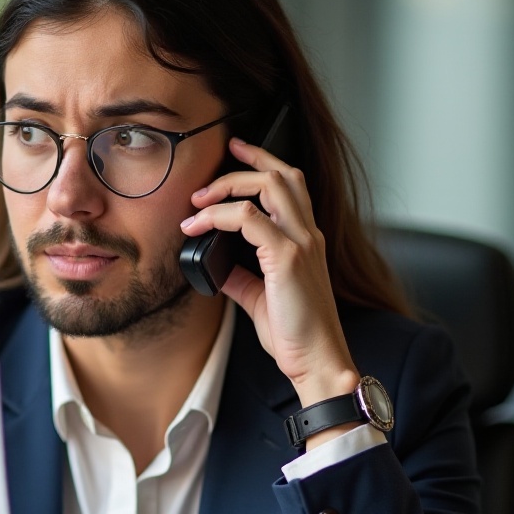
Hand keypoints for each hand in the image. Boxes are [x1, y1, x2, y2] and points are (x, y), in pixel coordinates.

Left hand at [180, 136, 358, 407]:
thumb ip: (239, 275)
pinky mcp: (287, 259)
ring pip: (268, 187)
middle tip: (205, 180)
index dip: (261, 163)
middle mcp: (307, 235)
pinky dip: (220, 217)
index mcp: (305, 240)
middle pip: (282, 175)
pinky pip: (250, 219)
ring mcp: (300, 244)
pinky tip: (198, 228)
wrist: (316, 360)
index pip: (289, 185)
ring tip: (197, 202)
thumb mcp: (258, 297)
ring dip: (226, 187)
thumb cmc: (295, 333)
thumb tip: (213, 264)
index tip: (234, 152)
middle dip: (242, 164)